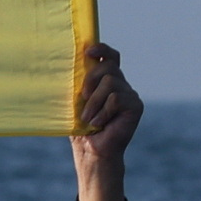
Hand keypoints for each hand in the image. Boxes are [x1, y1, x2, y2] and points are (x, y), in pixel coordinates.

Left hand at [70, 40, 141, 200]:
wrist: (91, 151)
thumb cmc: (80, 126)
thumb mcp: (75, 100)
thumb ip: (77, 82)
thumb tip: (65, 61)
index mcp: (106, 81)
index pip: (110, 56)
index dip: (101, 49)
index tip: (87, 52)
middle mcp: (121, 84)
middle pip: (108, 66)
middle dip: (90, 79)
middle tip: (82, 97)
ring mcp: (130, 94)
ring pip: (110, 82)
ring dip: (93, 102)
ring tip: (89, 118)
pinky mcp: (136, 106)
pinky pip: (116, 98)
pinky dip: (103, 111)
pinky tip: (99, 124)